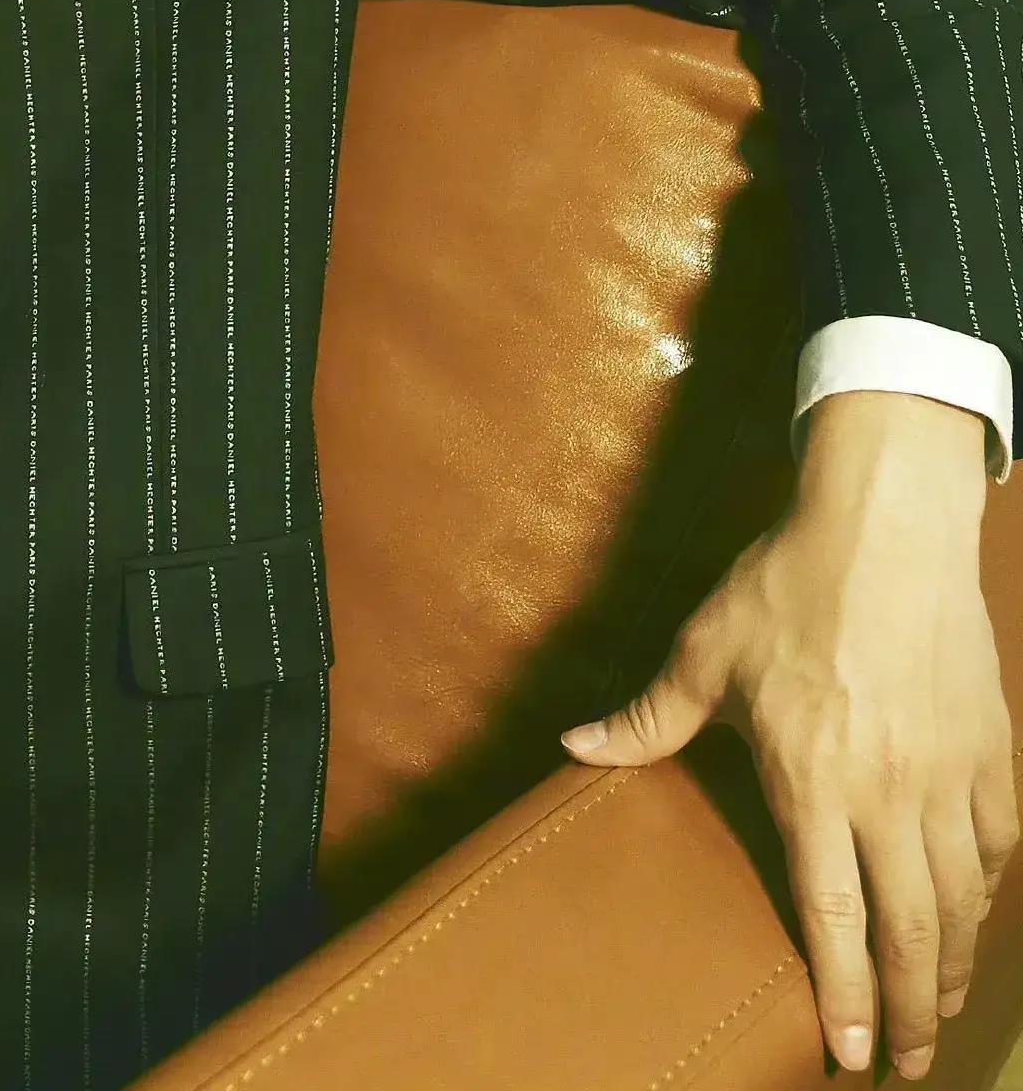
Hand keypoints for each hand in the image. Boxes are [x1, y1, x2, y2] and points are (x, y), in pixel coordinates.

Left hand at [557, 422, 1014, 1081]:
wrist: (887, 521)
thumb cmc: (790, 582)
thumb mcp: (708, 649)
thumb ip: (650, 717)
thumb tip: (576, 745)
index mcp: (814, 778)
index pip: (834, 915)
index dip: (845, 994)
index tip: (848, 1055)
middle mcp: (888, 791)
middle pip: (913, 930)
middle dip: (912, 1010)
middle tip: (905, 1066)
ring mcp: (948, 772)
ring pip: (964, 899)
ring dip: (954, 965)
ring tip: (942, 1010)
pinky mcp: (990, 748)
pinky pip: (998, 844)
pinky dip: (988, 892)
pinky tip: (972, 915)